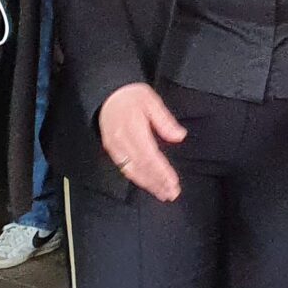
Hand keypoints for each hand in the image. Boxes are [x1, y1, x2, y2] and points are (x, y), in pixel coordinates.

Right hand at [99, 83, 188, 201]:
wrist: (107, 93)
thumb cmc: (131, 95)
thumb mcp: (151, 100)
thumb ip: (165, 120)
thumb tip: (180, 136)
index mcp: (134, 129)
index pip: (150, 156)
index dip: (162, 171)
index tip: (173, 182)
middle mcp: (122, 141)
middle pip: (142, 167)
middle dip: (157, 183)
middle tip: (172, 194)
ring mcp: (115, 147)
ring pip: (132, 171)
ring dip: (148, 184)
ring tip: (163, 193)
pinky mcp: (111, 149)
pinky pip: (124, 168)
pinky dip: (137, 179)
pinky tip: (148, 184)